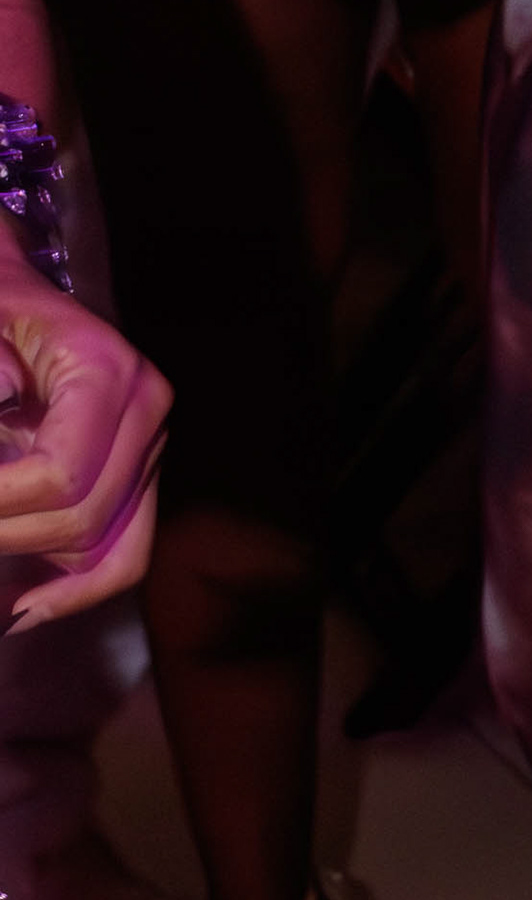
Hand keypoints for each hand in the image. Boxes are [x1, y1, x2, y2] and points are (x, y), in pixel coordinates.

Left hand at [0, 254, 168, 631]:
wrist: (14, 293)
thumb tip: (2, 419)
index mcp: (108, 371)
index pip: (62, 475)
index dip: (1, 506)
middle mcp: (146, 408)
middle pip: (84, 520)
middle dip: (8, 537)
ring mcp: (149, 443)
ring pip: (105, 548)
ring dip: (35, 570)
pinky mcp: (140, 471)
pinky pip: (124, 553)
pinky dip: (78, 589)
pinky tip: (26, 606)